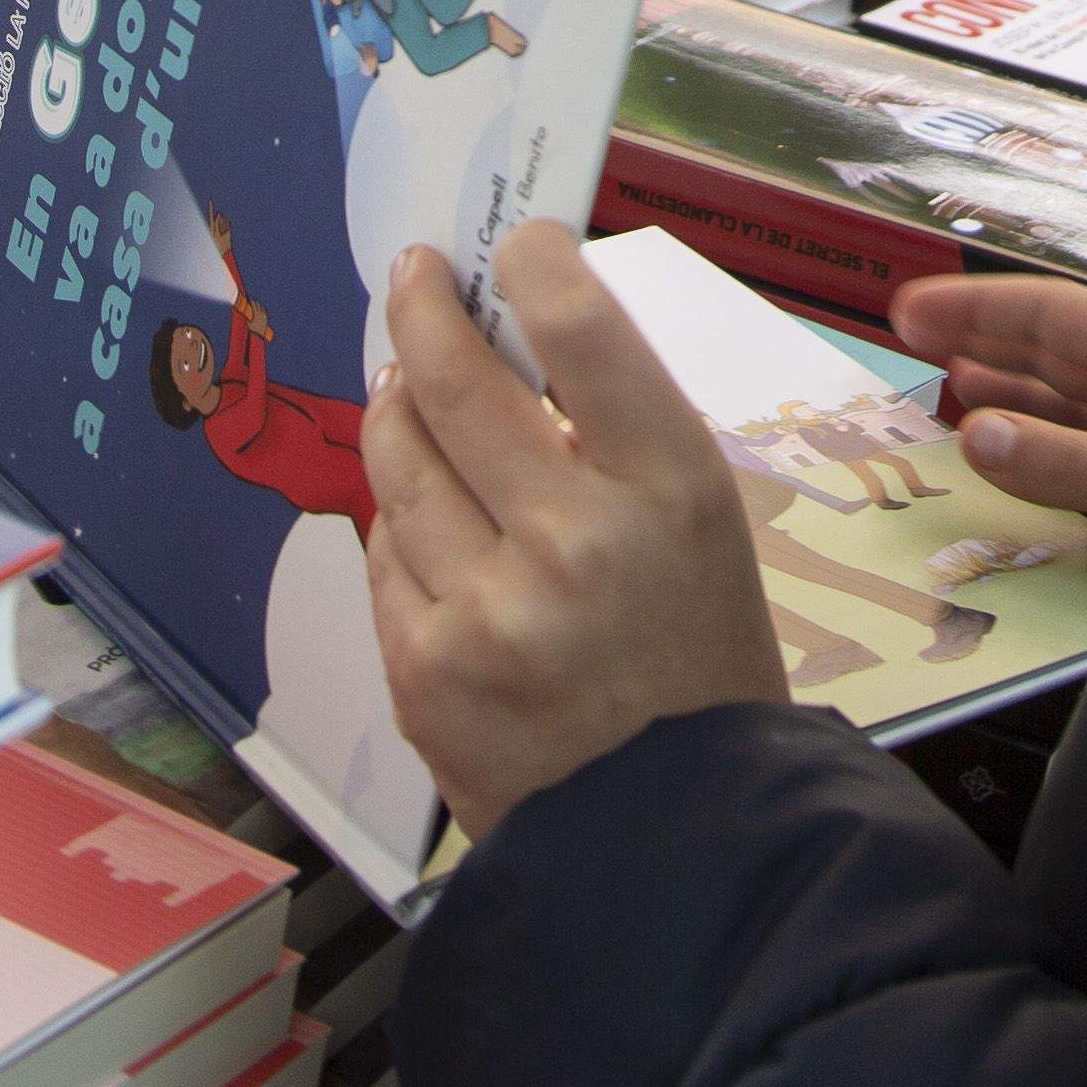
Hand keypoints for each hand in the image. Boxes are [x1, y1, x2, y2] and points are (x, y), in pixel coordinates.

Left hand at [365, 226, 788, 841]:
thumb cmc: (699, 667)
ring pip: (398, 461)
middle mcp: (573, 541)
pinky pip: (383, 556)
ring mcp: (487, 611)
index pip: (581, 328)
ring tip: (405, 384)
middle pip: (459, 380)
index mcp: (670, 492)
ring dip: (396, 406)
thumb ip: (618, 440)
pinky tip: (424, 518)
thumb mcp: (702, 528)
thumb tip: (514, 342)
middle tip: (414, 276)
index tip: (514, 245)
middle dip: (423, 308)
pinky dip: (400, 524)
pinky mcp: (423, 671)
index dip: (534, 263)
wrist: (677, 841)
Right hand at [895, 275, 1086, 541]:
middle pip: (1060, 348)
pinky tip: (1012, 449)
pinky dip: (1043, 442)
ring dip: (1010, 388)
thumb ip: (1071, 466)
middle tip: (908, 334)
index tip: (912, 307)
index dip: (980, 307)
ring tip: (947, 383)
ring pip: (1074, 398)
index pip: (1056, 317)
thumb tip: (974, 432)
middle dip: (985, 336)